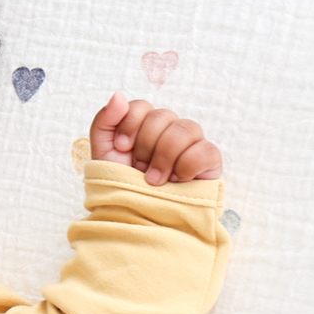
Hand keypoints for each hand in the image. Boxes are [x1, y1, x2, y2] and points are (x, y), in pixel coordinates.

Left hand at [89, 92, 221, 183]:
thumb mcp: (104, 155)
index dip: (130, 124)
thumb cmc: (123, 186)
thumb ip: (104, 122)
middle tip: (138, 169)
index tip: (121, 149)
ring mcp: (191, 144)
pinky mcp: (209, 161)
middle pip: (162, 115)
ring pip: (186, 128)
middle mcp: (169, 130)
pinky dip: (186, 166)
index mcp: (145, 126)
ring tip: (154, 180)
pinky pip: (205, 149)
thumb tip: (118, 95)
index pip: (142, 106)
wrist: (139, 218)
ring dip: (164, 157)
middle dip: (145, 146)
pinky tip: (177, 181)